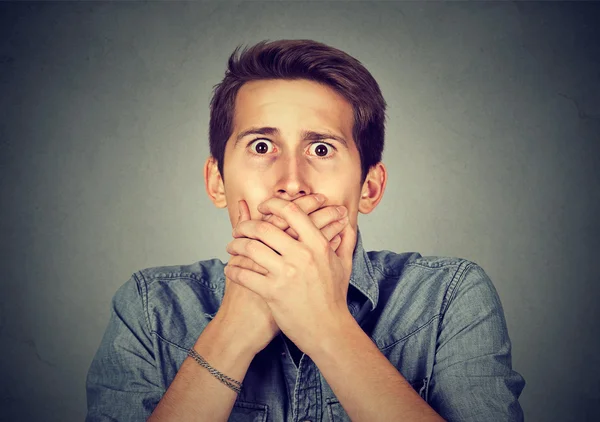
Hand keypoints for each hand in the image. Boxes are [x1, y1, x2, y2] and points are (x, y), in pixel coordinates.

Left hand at [224, 196, 356, 355]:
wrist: (329, 330)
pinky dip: (233, 270)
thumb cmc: (335, 298)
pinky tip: (231, 269)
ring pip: (251, 248)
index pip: (291, 212)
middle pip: (264, 228)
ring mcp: (286, 274)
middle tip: (239, 229)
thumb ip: (346, 241)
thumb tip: (349, 223)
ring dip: (236, 245)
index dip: (273, 204)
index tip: (263, 207)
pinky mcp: (273, 293)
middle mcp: (301, 256)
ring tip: (232, 247)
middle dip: (245, 226)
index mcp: (317, 245)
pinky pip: (245, 274)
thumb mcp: (344, 266)